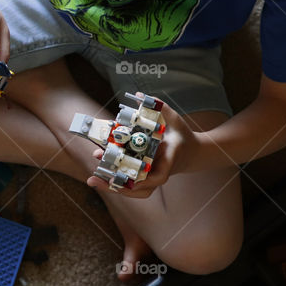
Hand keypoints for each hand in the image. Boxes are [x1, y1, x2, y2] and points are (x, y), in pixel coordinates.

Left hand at [85, 98, 199, 198]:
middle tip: (102, 179)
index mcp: (169, 160)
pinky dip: (114, 179)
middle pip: (141, 188)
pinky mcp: (144, 176)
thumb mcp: (175, 120)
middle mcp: (158, 172)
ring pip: (133, 189)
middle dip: (120, 186)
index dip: (147, 180)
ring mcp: (151, 176)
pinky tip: (98, 173)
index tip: (134, 180)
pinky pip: (129, 182)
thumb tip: (139, 96)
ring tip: (93, 180)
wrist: (192, 153)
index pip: (161, 175)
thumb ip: (160, 107)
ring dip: (112, 186)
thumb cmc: (182, 136)